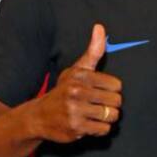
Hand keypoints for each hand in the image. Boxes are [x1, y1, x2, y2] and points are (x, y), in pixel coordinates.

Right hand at [33, 24, 122, 141]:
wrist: (39, 116)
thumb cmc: (64, 90)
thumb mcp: (77, 69)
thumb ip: (93, 51)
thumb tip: (100, 27)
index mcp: (80, 76)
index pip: (116, 85)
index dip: (112, 90)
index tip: (100, 91)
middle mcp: (77, 92)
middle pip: (116, 101)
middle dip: (111, 105)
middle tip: (98, 105)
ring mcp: (75, 111)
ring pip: (111, 116)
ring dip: (106, 118)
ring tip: (94, 114)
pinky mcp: (75, 128)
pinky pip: (103, 130)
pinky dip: (99, 129)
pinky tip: (88, 123)